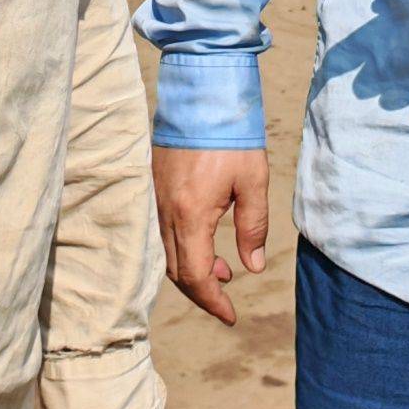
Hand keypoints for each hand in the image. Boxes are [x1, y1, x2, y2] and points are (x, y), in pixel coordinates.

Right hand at [152, 146, 267, 327]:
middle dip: (201, 292)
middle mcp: (166, 211)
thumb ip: (253, 227)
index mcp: (191, 214)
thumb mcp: (254, 182)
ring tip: (223, 271)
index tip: (231, 316)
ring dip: (193, 270)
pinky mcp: (154, 186)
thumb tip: (251, 268)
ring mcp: (156, 199)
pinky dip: (183, 248)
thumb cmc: (232, 135)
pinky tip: (207, 243)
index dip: (212, 302)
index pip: (196, 276)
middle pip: (177, 271)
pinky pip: (163, 232)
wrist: (203, 92)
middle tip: (226, 299)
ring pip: (168, 253)